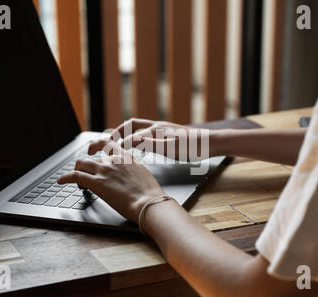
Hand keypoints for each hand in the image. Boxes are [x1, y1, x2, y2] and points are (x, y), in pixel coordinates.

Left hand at [57, 142, 163, 222]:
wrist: (149, 203)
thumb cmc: (150, 194)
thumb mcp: (143, 174)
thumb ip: (132, 171)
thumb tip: (128, 176)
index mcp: (126, 157)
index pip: (107, 143)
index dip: (96, 145)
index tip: (93, 150)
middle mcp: (113, 160)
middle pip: (91, 155)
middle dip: (84, 163)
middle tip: (83, 171)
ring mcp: (104, 171)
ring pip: (81, 164)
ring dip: (76, 171)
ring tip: (76, 181)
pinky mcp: (97, 183)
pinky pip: (75, 176)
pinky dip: (65, 178)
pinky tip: (60, 181)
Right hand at [89, 118, 212, 161]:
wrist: (211, 143)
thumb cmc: (192, 147)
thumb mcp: (169, 148)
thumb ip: (148, 143)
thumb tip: (129, 140)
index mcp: (155, 129)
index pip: (130, 132)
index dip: (117, 140)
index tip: (107, 150)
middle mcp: (157, 127)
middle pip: (131, 125)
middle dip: (118, 132)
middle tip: (106, 141)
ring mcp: (162, 130)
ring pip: (138, 130)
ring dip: (127, 135)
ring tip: (117, 145)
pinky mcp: (168, 136)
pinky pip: (147, 135)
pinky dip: (137, 140)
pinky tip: (139, 149)